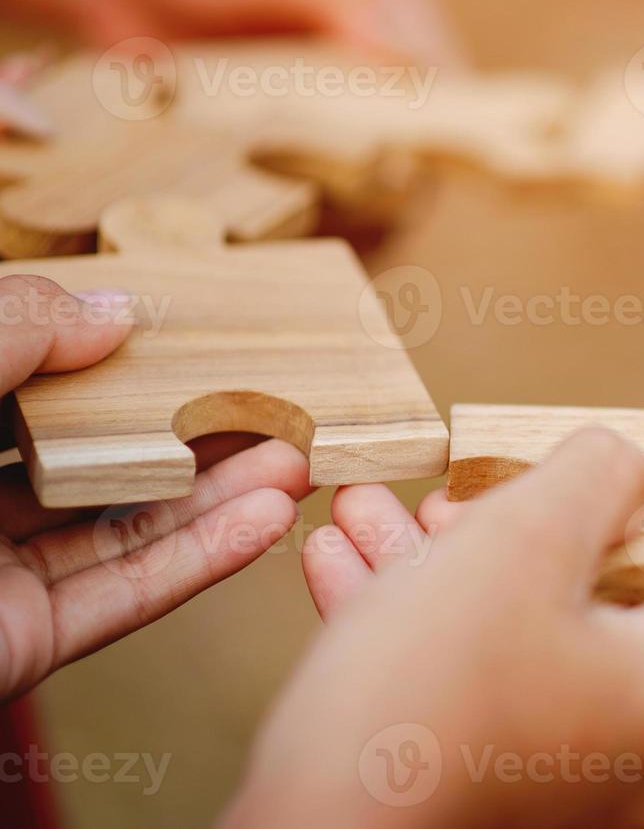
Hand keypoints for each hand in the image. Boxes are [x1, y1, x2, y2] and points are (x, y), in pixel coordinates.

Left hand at [0, 274, 309, 699]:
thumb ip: (15, 328)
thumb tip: (121, 314)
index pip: (37, 376)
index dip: (125, 355)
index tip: (206, 335)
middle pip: (97, 453)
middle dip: (194, 429)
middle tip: (276, 404)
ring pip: (121, 526)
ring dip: (217, 497)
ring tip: (299, 459)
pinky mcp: (16, 644)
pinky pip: (122, 595)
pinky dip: (200, 561)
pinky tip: (266, 521)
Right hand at [227, 429, 643, 828]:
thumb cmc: (430, 694)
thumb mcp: (525, 531)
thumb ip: (598, 476)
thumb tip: (624, 470)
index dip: (575, 521)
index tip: (508, 496)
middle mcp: (640, 761)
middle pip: (564, 608)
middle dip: (478, 540)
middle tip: (425, 506)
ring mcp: (565, 798)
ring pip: (500, 650)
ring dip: (428, 576)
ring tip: (363, 521)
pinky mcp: (490, 813)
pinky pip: (462, 706)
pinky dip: (411, 641)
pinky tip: (345, 575)